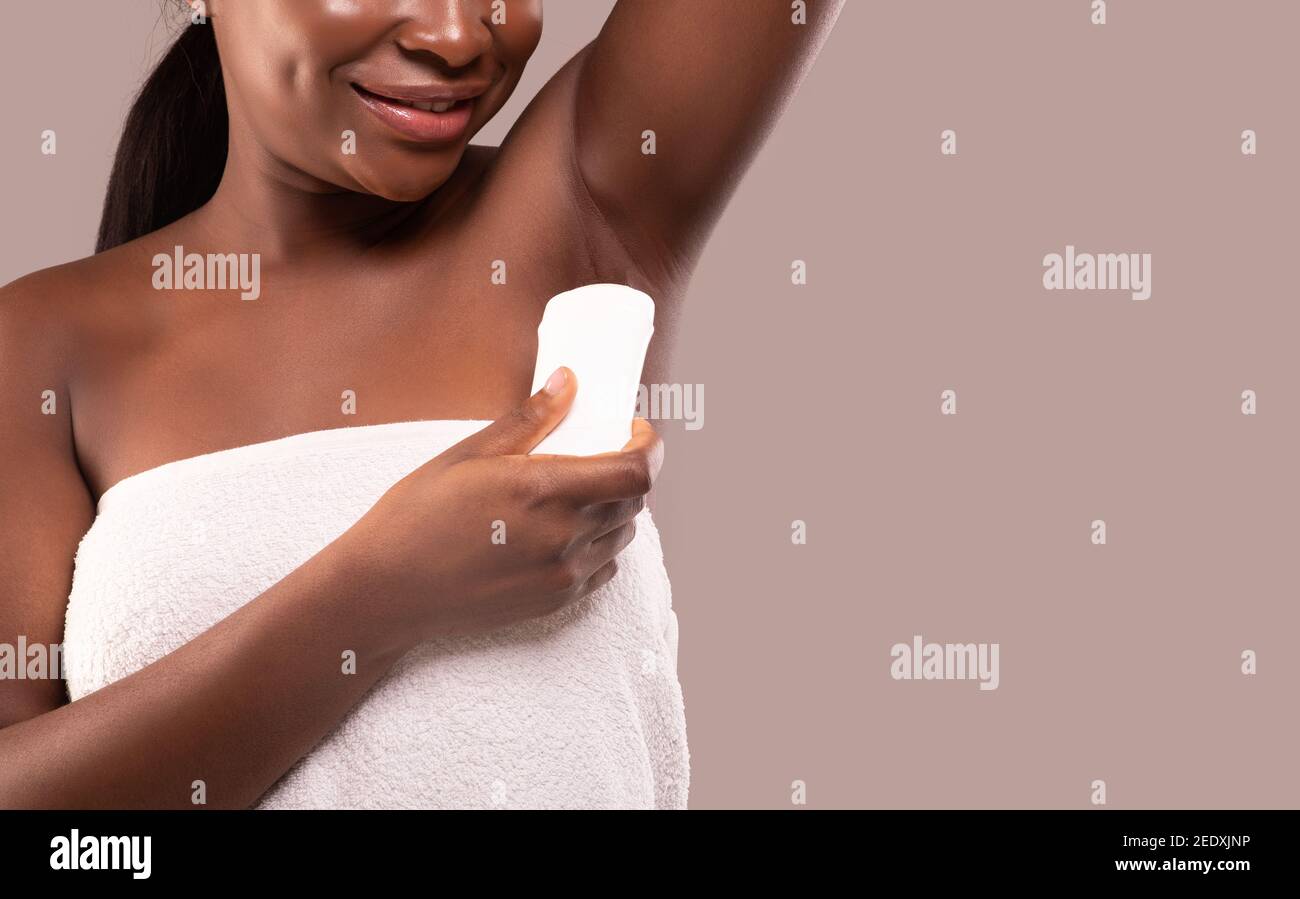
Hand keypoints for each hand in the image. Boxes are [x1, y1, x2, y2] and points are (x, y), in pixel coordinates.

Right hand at [344, 367, 662, 642]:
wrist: (385, 592)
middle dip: (628, 471)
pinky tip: (564, 532)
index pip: (636, 472)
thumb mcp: (468, 455)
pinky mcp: (554, 602)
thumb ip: (529, 419)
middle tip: (600, 452)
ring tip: (578, 492)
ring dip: (614, 508)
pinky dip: (598, 545)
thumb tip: (569, 382)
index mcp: (545, 492)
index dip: (650, 447)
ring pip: (621, 535)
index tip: (636, 429)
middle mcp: (564, 538)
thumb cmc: (416, 516)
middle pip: (634, 501)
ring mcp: (562, 576)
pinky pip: (602, 569)